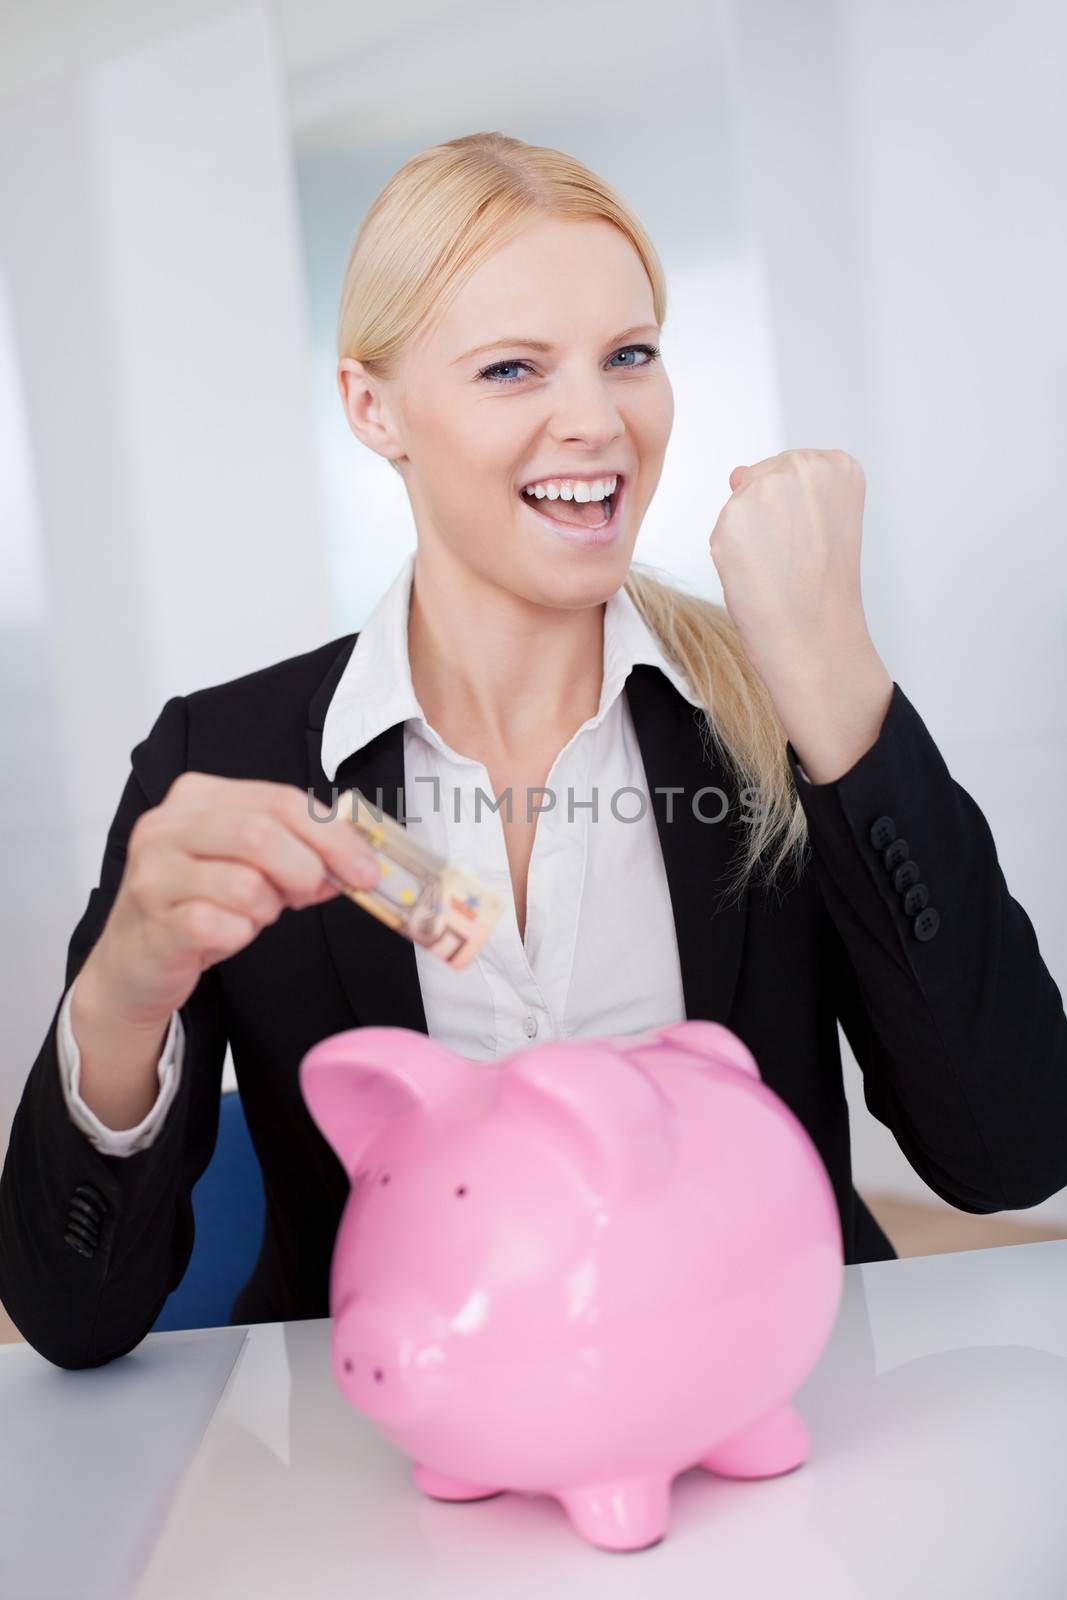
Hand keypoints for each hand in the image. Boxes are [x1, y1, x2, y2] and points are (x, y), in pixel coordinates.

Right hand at [86, 775, 380, 1028]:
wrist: (134, 962)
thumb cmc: (196, 904)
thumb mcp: (247, 865)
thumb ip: (296, 852)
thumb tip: (357, 862)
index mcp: (197, 796)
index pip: (280, 800)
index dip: (333, 836)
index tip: (367, 869)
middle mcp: (167, 826)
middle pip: (261, 832)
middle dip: (305, 868)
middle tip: (312, 893)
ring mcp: (155, 873)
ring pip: (245, 884)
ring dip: (268, 908)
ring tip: (253, 915)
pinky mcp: (154, 921)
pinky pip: (222, 925)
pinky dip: (240, 935)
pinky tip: (226, 935)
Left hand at [708, 448, 874, 684]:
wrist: (816, 638)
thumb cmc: (823, 587)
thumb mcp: (825, 519)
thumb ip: (787, 485)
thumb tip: (736, 474)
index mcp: (838, 464)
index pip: (792, 469)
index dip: (797, 511)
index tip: (815, 538)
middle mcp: (803, 466)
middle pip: (761, 477)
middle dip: (769, 516)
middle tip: (796, 557)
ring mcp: (765, 489)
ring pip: (739, 504)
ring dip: (748, 535)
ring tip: (779, 566)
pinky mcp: (731, 518)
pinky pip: (721, 530)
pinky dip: (731, 555)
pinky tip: (758, 575)